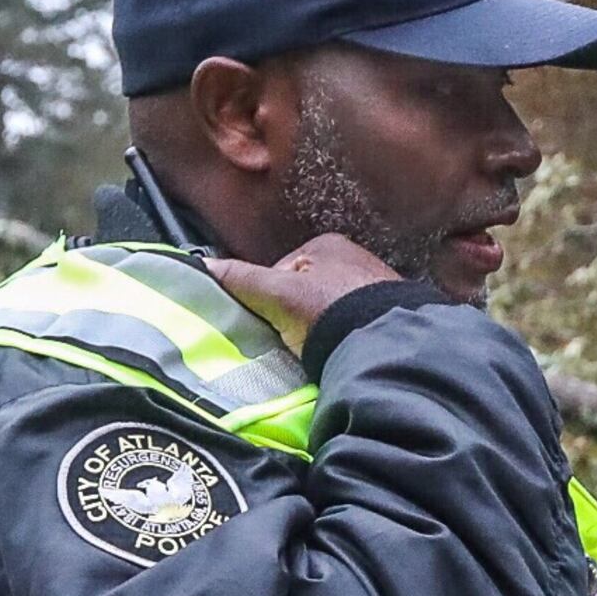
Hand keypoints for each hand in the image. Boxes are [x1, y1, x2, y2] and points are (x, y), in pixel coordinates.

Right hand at [210, 233, 400, 351]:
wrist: (389, 345)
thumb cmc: (329, 313)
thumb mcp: (277, 294)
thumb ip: (241, 279)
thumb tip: (202, 265)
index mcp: (327, 244)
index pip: (280, 271)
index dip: (267, 299)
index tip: (266, 325)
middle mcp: (356, 259)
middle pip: (307, 290)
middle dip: (297, 315)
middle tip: (291, 341)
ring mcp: (378, 288)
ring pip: (332, 309)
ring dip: (322, 328)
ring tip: (318, 349)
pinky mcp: (394, 315)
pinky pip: (357, 325)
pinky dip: (346, 337)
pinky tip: (342, 350)